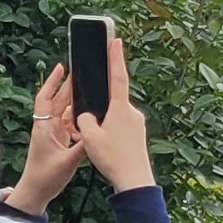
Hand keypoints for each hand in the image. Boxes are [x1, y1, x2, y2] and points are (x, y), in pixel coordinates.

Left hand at [4, 65, 81, 214]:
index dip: (52, 82)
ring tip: (89, 89)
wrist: (36, 192)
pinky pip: (69, 124)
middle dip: (68, 87)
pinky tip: (88, 114)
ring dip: (74, 101)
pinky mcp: (58, 141)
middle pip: (58, 101)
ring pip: (64, 112)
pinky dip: (77, 117)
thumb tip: (97, 133)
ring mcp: (52, 133)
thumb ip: (83, 147)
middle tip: (82, 72)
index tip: (61, 67)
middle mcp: (47, 127)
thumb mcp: (68, 162)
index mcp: (45, 128)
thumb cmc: (46, 177)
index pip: (46, 98)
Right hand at [74, 31, 155, 192]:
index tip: (116, 41)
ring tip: (97, 143)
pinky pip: (119, 126)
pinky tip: (104, 147)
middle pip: (111, 101)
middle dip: (99, 108)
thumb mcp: (90, 137)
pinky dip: (109, 132)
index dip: (115, 58)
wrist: (134, 180)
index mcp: (120, 108)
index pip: (117, 77)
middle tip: (92, 125)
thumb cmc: (113, 158)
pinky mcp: (138, 134)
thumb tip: (88, 115)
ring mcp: (137, 124)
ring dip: (103, 123)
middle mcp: (132, 112)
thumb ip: (85, 120)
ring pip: (114, 116)